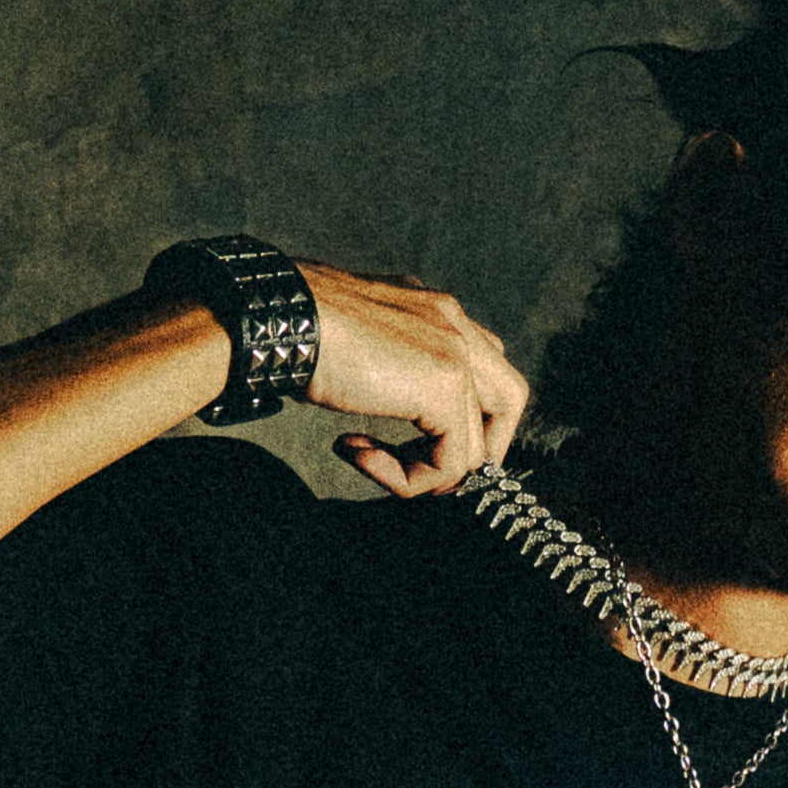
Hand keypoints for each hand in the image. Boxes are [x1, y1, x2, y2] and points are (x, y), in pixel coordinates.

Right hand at [298, 265, 531, 495]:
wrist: (279, 317)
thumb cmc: (297, 328)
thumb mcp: (354, 344)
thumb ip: (386, 367)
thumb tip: (386, 405)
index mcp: (432, 308)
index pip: (483, 368)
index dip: (463, 418)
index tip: (412, 442)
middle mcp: (453, 320)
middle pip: (508, 400)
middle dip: (474, 450)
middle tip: (426, 471)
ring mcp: (455, 349)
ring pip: (478, 443)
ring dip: (428, 473)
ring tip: (373, 464)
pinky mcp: (445, 384)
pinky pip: (450, 462)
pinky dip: (409, 479)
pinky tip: (358, 456)